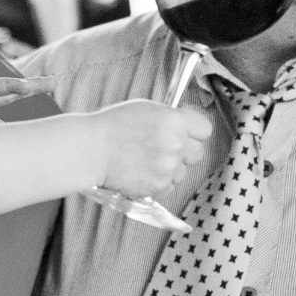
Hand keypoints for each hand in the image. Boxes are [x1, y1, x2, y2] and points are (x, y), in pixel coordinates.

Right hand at [90, 99, 212, 201]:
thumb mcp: (146, 109)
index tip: (185, 132)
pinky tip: (142, 171)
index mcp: (174, 121)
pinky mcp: (158, 187)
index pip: (205, 129)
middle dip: (184, 151)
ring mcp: (168, 168)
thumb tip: (186, 126)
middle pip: (198, 153)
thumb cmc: (113, 126)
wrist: (91, 150)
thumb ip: (171, 118)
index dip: (194, 131)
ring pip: (183, 172)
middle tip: (163, 147)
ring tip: (146, 160)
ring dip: (170, 168)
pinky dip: (159, 181)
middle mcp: (176, 145)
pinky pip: (170, 185)